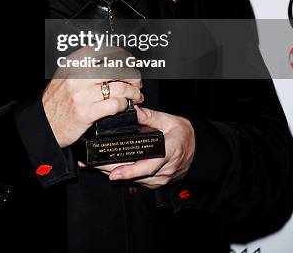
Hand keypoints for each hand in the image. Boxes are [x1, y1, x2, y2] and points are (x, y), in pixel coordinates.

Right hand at [43, 45, 142, 147]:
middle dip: (132, 75)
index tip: (129, 62)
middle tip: (136, 82)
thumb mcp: (66, 76)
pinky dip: (124, 105)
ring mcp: (83, 94)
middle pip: (117, 69)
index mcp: (74, 64)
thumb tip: (110, 62)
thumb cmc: (56, 102)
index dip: (123, 57)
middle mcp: (78, 76)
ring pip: (120, 87)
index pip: (106, 52)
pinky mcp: (87, 112)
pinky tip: (123, 106)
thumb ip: (84, 67)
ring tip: (135, 96)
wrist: (44, 125)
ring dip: (133, 92)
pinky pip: (115, 104)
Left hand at [79, 105, 194, 188]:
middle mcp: (164, 170)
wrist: (198, 148)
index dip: (129, 172)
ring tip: (97, 166)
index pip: (146, 166)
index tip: (114, 173)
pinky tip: (111, 169)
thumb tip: (133, 112)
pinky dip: (126, 175)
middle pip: (136, 175)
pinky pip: (139, 180)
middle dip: (113, 171)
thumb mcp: (169, 121)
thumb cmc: (184, 134)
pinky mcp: (158, 181)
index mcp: (167, 153)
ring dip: (117, 174)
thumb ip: (150, 116)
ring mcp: (161, 178)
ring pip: (135, 180)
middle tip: (94, 165)